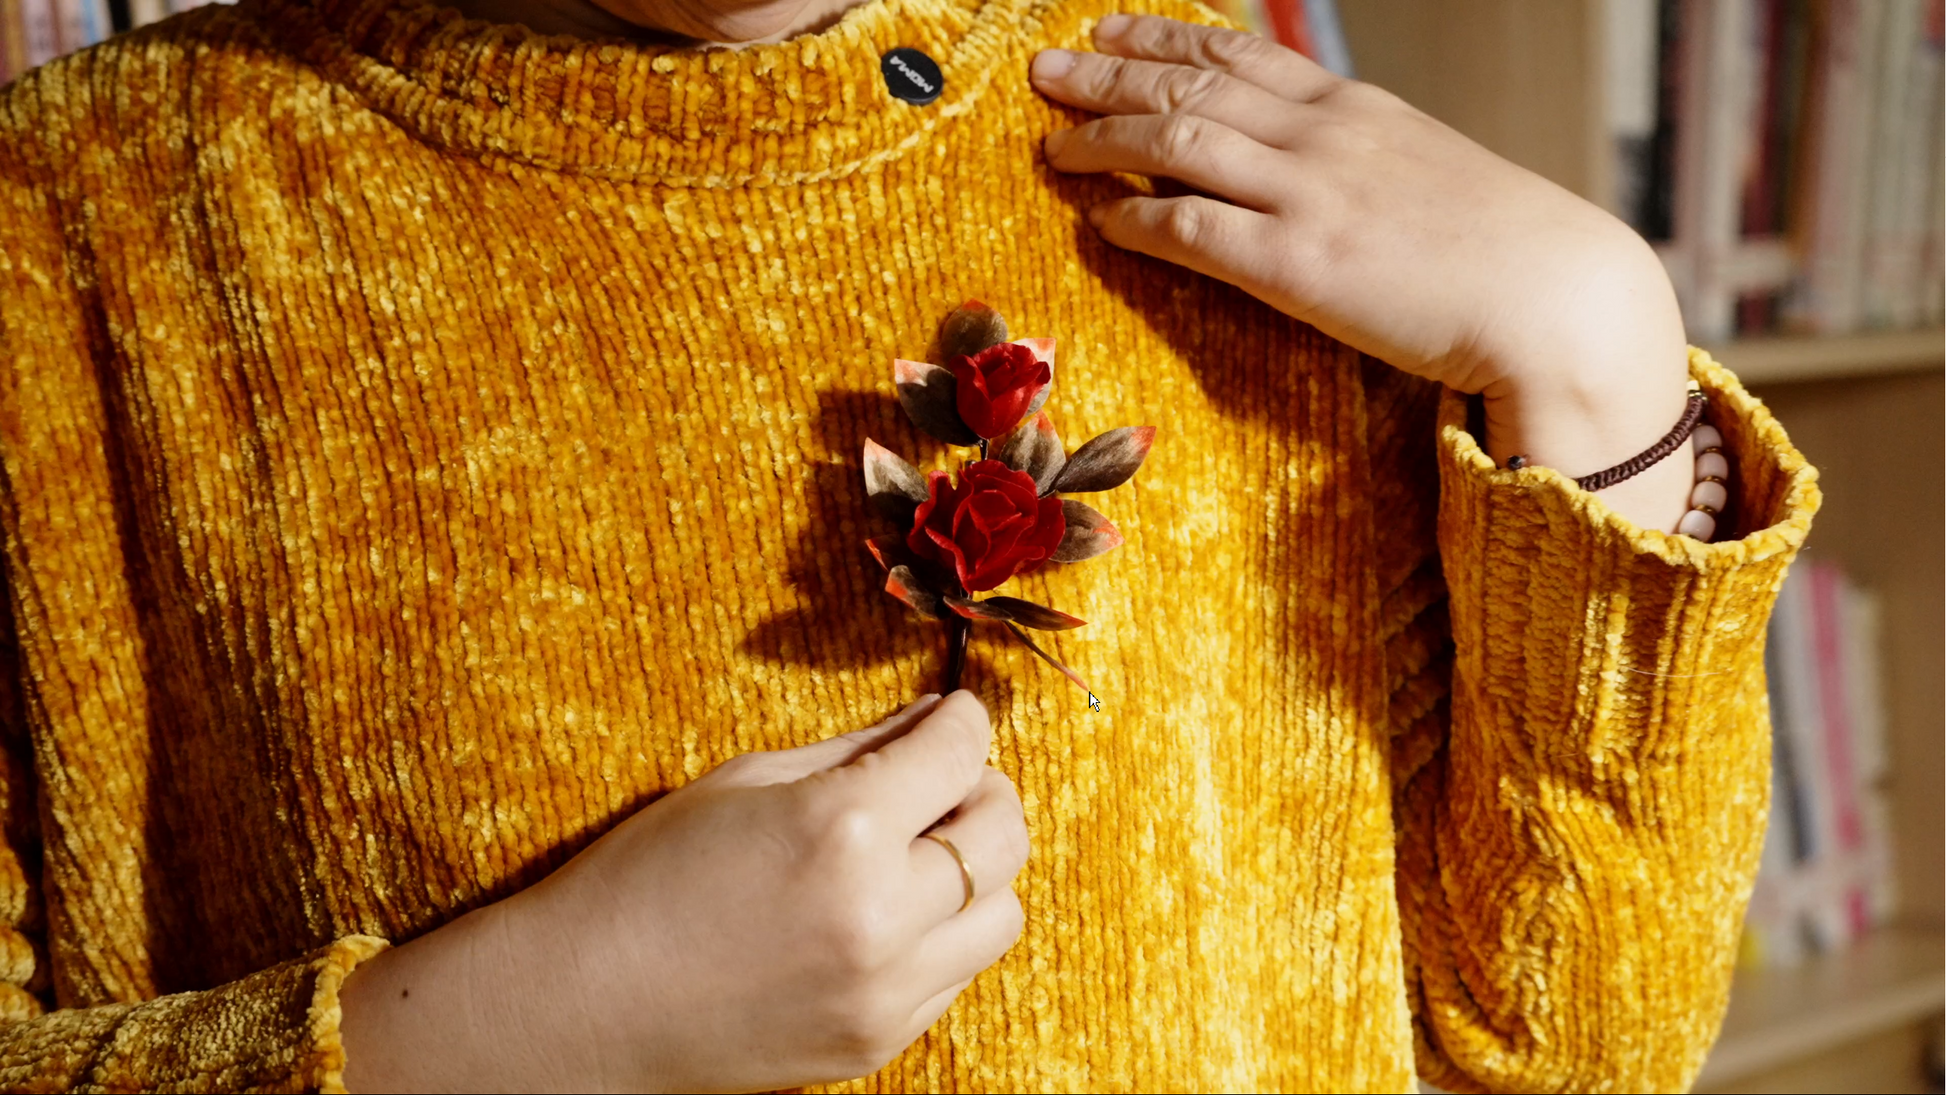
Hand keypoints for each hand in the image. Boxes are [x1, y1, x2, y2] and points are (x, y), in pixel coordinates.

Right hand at [339, 691, 1026, 1092]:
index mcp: (840, 829)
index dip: (964, 722)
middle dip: (987, 788)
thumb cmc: (647, 875)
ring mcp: (885, 991)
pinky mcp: (878, 1040)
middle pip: (1004, 833)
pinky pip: (957, 974)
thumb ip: (859, 749)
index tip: (955, 716)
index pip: (960, 754)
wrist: (583, 1005)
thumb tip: (936, 720)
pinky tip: (888, 912)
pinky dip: (944, 933)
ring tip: (922, 850)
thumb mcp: (747, 781)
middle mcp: (880, 914)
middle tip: (949, 778)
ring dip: (978, 869)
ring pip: (1002, 913)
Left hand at [1031, 14, 1694, 533]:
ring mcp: (1309, 196)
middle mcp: (1323, 136)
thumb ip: (1359, 161)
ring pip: (1177, 143)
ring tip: (1053, 140)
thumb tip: (1304, 168)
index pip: (1238, 54)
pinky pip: (1193, 230)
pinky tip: (1101, 221)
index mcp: (1354, 109)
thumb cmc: (1502, 250)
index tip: (1110, 31)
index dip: (1162, 39)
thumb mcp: (1426, 173)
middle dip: (1108, 74)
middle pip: (1191, 86)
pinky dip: (1138, 220)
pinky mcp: (1299, 265)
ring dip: (1104, 137)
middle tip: (1045, 70)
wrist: (1557, 297)